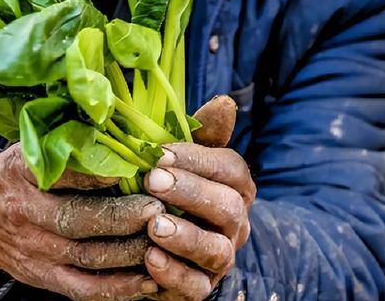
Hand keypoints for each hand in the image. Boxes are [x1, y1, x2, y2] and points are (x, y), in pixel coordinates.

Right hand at [0, 144, 164, 299]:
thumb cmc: (14, 175)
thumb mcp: (28, 148)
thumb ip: (65, 141)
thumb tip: (117, 129)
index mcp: (21, 173)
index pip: (60, 173)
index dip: (97, 174)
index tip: (133, 169)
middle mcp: (26, 212)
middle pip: (76, 220)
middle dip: (121, 216)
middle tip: (157, 209)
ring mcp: (34, 249)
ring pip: (86, 257)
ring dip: (128, 252)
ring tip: (163, 241)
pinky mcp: (42, 276)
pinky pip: (82, 288)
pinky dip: (116, 289)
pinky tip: (147, 282)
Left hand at [143, 96, 256, 300]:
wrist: (163, 245)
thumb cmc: (171, 193)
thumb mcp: (182, 162)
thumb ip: (201, 135)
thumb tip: (226, 102)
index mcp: (234, 188)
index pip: (230, 169)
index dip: (198, 160)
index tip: (159, 153)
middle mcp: (234, 223)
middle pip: (228, 207)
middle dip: (190, 193)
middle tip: (153, 182)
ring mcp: (220, 258)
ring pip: (216, 250)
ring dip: (185, 237)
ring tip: (154, 225)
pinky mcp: (201, 287)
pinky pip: (195, 287)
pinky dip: (174, 274)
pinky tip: (150, 259)